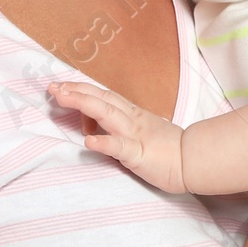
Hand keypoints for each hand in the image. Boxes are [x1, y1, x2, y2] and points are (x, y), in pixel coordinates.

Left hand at [48, 81, 186, 191]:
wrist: (195, 161)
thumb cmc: (169, 149)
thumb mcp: (143, 132)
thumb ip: (122, 127)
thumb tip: (98, 128)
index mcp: (132, 115)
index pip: (104, 96)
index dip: (83, 89)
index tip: (62, 85)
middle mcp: (131, 119)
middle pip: (101, 99)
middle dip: (75, 91)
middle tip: (52, 87)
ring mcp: (135, 135)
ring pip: (106, 114)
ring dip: (82, 103)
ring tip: (61, 97)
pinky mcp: (139, 154)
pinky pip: (120, 147)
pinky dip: (103, 143)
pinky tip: (87, 142)